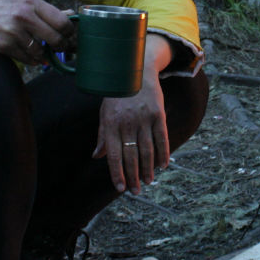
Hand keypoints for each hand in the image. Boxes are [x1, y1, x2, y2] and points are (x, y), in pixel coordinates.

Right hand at [0, 0, 73, 65]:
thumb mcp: (22, 2)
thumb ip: (47, 10)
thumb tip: (72, 15)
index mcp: (31, 2)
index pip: (62, 21)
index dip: (69, 32)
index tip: (68, 36)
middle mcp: (24, 15)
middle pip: (55, 38)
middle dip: (61, 46)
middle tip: (61, 48)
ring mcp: (13, 31)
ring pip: (41, 51)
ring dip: (43, 54)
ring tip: (40, 51)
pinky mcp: (4, 45)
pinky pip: (26, 58)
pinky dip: (30, 59)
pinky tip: (28, 54)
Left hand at [93, 34, 174, 193]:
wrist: (136, 69)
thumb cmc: (117, 94)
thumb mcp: (105, 112)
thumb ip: (103, 135)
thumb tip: (97, 156)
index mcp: (111, 123)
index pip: (113, 154)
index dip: (117, 172)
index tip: (120, 187)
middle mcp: (127, 122)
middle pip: (130, 155)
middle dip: (133, 175)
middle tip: (135, 191)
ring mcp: (143, 118)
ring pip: (146, 149)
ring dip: (148, 168)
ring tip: (148, 181)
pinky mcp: (157, 113)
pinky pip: (161, 138)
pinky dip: (163, 153)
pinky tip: (163, 165)